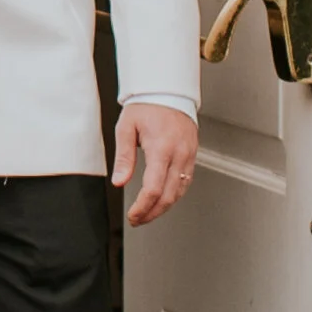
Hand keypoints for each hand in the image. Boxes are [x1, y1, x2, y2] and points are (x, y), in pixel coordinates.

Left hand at [112, 99, 197, 224]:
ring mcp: (188, 155)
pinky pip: (185, 182)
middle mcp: (179, 154)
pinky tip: (163, 200)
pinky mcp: (192, 155)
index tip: (133, 215)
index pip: (154, 188)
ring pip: (179, 192)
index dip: (142, 207)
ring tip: (147, 214)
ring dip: (164, 207)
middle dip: (152, 213)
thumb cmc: (146, 106)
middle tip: (138, 219)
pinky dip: (174, 195)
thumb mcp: (126, 128)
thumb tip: (119, 182)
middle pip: (168, 196)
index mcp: (161, 148)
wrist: (167, 91)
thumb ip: (124, 158)